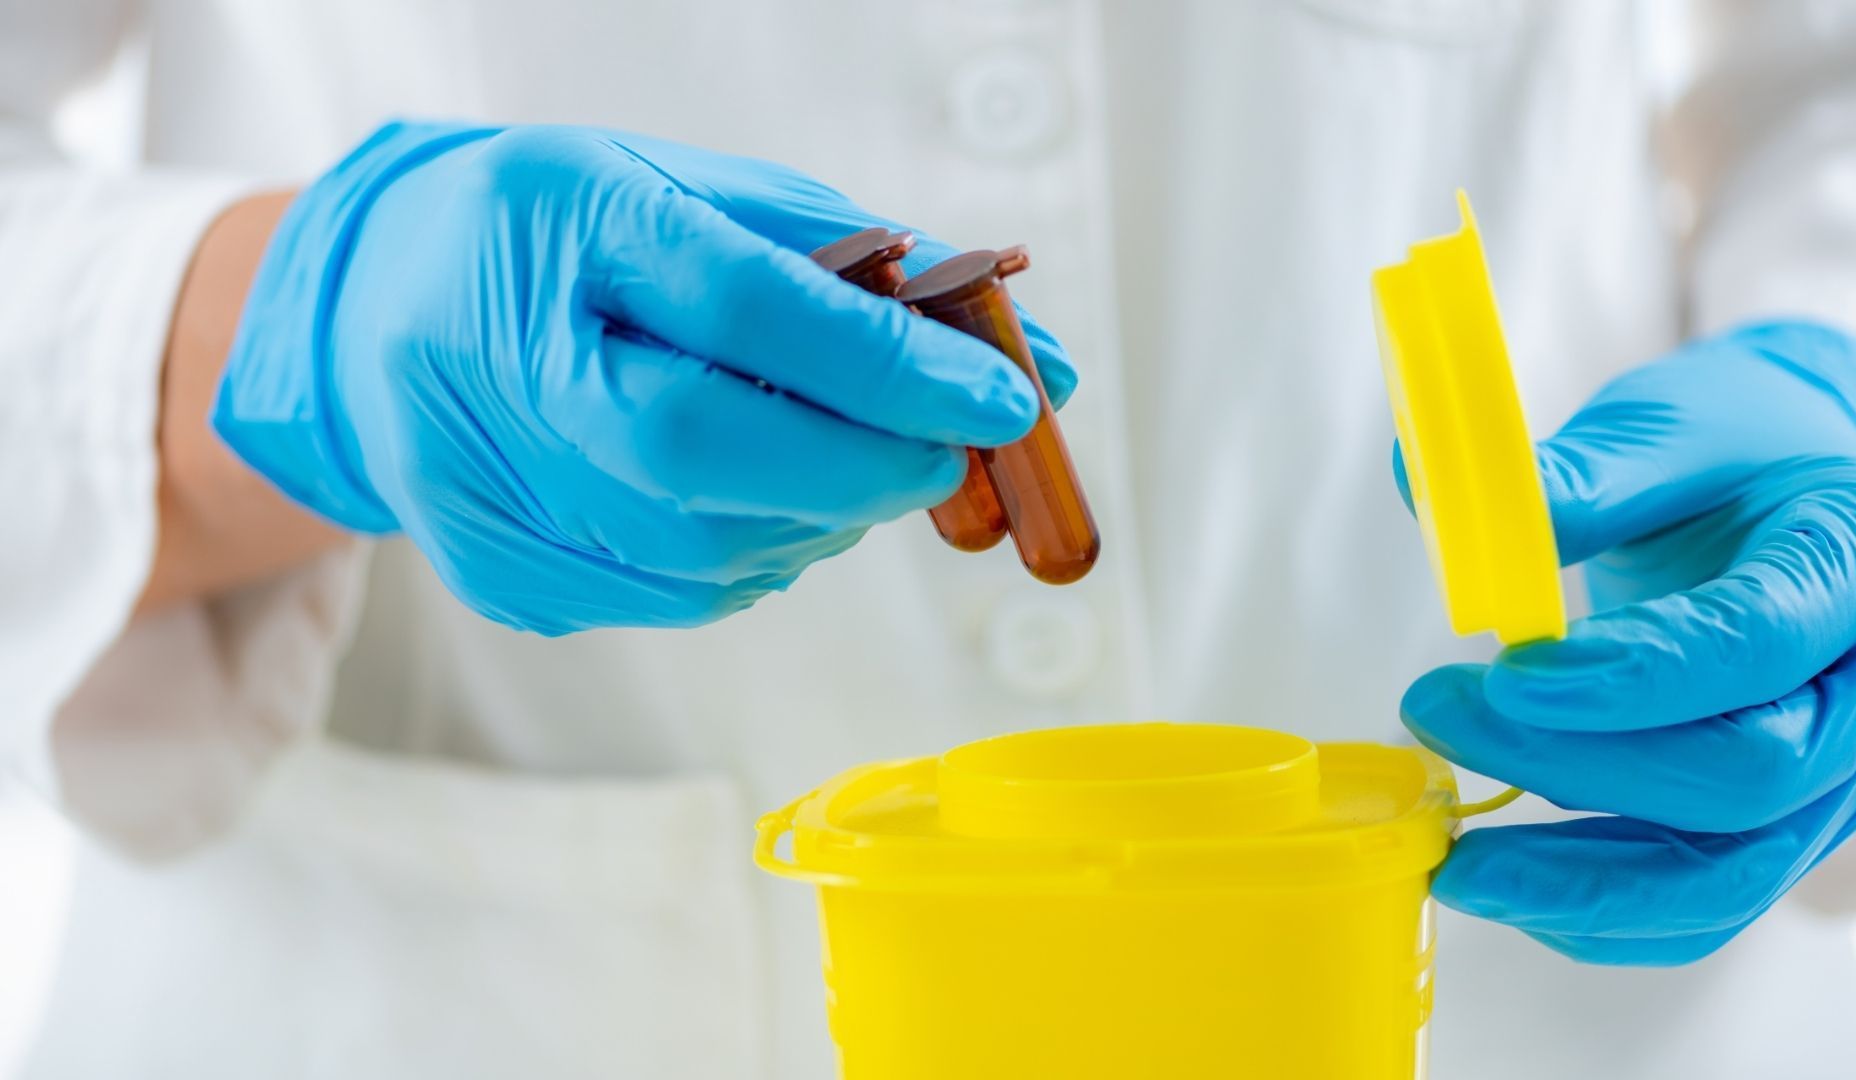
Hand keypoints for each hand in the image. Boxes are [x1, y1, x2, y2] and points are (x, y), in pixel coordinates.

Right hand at [214, 121, 1073, 633]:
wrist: (377, 309)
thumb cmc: (570, 237)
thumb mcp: (699, 195)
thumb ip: (863, 270)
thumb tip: (1034, 364)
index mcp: (556, 217)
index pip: (740, 304)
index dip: (887, 365)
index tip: (1001, 397)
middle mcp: (492, 351)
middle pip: (702, 448)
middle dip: (862, 468)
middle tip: (943, 459)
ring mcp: (473, 478)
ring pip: (695, 551)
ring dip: (819, 522)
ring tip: (853, 471)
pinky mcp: (491, 570)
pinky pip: (666, 595)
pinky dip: (755, 559)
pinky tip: (767, 507)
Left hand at [1398, 320, 1855, 964]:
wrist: (1808, 490)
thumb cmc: (1742, 448)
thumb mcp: (1673, 425)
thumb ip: (1575, 476)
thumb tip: (1428, 495)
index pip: (1759, 645)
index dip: (1633, 677)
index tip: (1510, 677)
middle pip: (1746, 773)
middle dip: (1578, 765)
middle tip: (1437, 715)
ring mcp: (1844, 772)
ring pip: (1732, 870)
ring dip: (1582, 881)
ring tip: (1456, 858)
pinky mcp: (1791, 823)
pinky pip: (1709, 900)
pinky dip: (1604, 914)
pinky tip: (1508, 885)